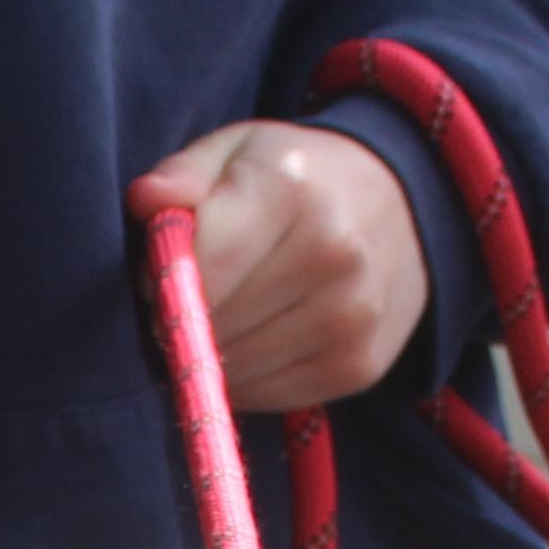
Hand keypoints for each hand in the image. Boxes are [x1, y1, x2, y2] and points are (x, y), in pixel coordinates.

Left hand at [128, 120, 431, 411]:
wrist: (403, 212)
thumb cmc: (298, 181)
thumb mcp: (239, 152)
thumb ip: (184, 175)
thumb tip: (145, 201)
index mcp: (291, 189)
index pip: (200, 267)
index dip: (162, 280)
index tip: (160, 271)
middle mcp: (331, 255)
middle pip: (212, 326)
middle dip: (181, 321)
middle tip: (189, 297)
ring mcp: (348, 318)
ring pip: (232, 371)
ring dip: (209, 356)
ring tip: (224, 316)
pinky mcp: (354, 368)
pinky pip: (262, 397)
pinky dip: (242, 380)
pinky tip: (254, 341)